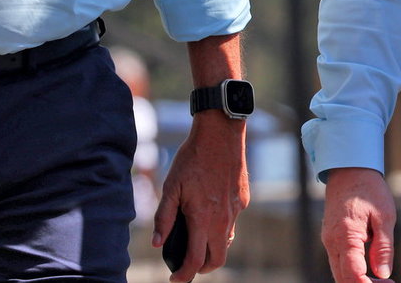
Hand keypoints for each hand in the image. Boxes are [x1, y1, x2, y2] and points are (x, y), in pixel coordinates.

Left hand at [153, 113, 248, 280]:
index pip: (195, 260)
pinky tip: (210, 209)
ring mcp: (236, 210)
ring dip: (212, 247)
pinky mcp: (243, 199)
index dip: (184, 275)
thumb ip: (164, 217)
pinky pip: (233, 221)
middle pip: (217, 259)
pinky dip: (221, 226)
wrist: (220, 133)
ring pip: (226, 241)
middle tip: (188, 264)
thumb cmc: (192, 157)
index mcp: (202, 218)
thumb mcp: (171, 185)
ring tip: (197, 238)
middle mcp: (223, 219)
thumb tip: (157, 243)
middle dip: (202, 268)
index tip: (175, 279)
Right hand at [322, 167, 394, 281]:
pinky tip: (370, 268)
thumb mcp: (385, 216)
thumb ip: (383, 247)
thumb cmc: (369, 189)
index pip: (353, 275)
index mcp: (346, 235)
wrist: (349, 169)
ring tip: (382, 279)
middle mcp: (332, 241)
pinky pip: (338, 262)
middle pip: (343, 279)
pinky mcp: (330, 238)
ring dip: (358, 280)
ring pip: (339, 273)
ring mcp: (328, 240)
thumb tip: (384, 274)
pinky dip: (352, 271)